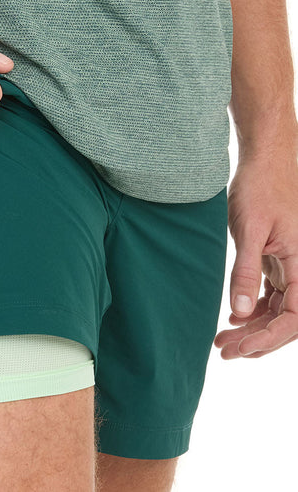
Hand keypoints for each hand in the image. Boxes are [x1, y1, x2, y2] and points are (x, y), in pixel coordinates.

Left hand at [214, 154, 297, 358]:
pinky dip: (252, 309)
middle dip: (256, 339)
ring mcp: (291, 267)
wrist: (264, 163)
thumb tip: (239, 311)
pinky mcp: (277, 261)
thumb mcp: (250, 230)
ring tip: (223, 340)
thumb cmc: (261, 189)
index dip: (269, 337)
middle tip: (224, 351)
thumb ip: (246, 271)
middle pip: (286, 319)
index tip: (241, 347)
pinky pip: (270, 294)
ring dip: (252, 327)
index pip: (296, 317)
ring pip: (277, 310)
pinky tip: (233, 317)